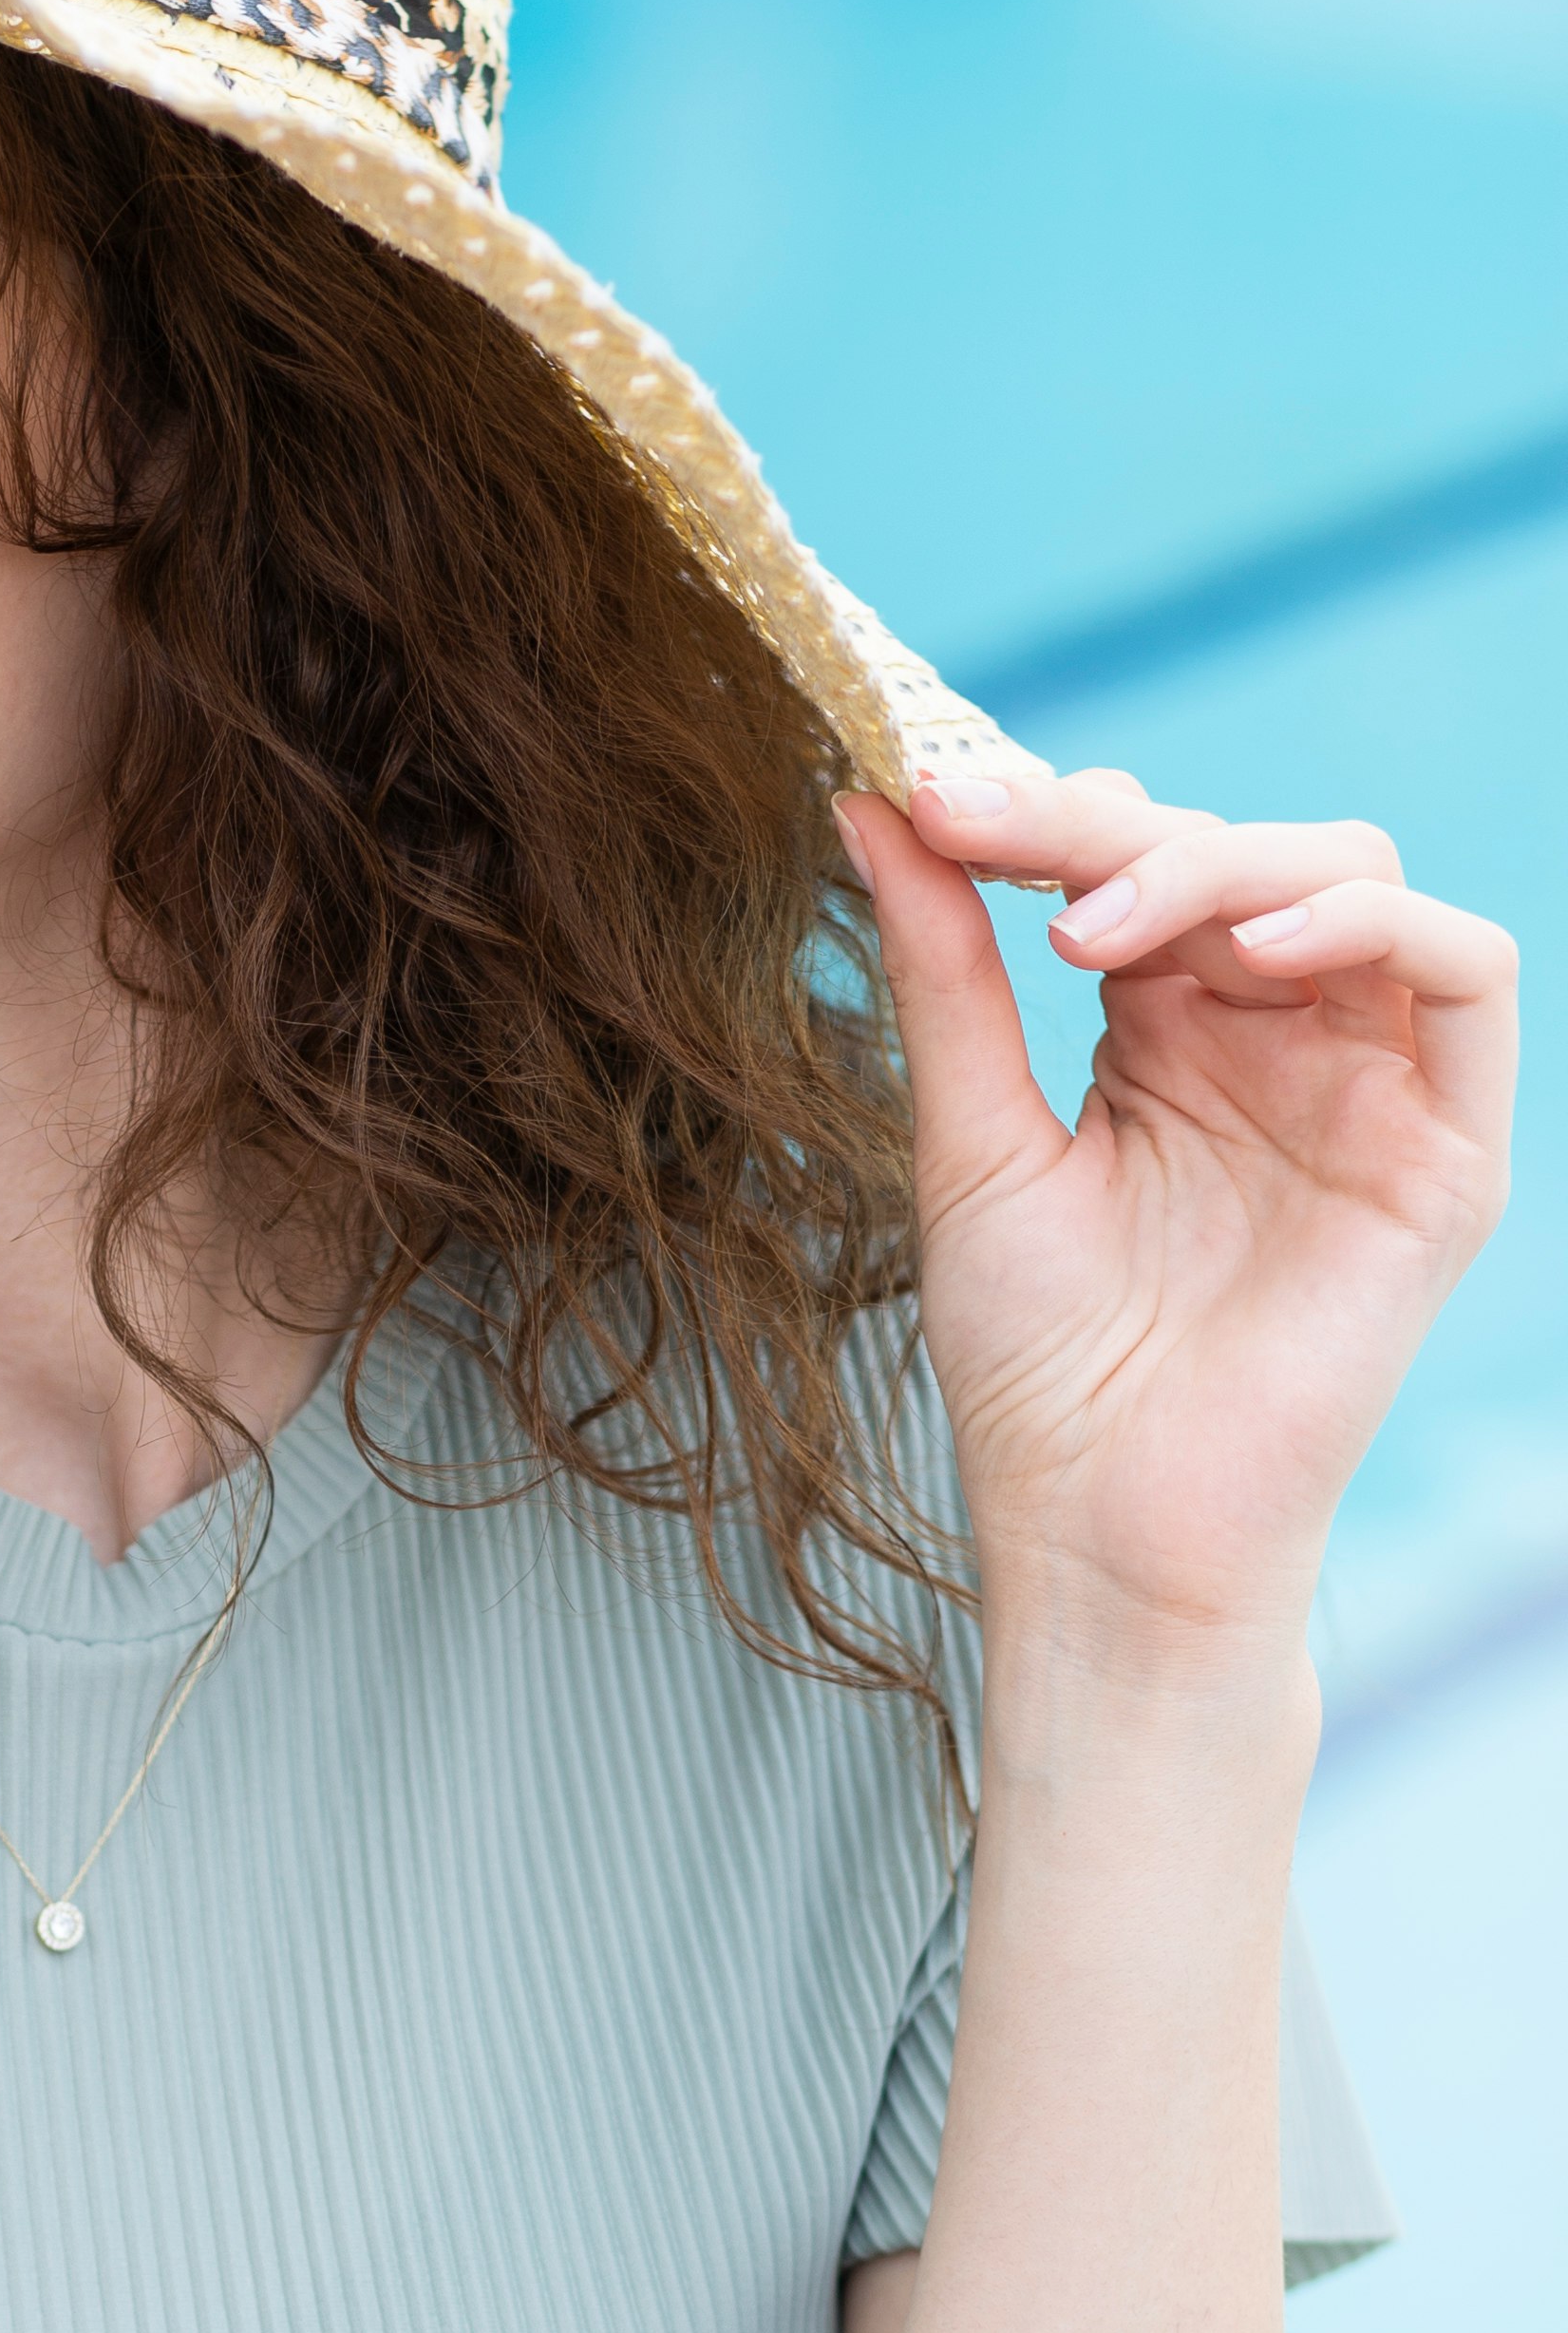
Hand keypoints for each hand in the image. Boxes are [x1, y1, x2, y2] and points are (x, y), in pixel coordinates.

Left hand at [844, 766, 1516, 1668]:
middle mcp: (1277, 1040)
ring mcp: (1369, 1087)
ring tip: (1093, 926)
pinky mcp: (1447, 1149)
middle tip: (991, 838)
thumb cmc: (1039, 1370)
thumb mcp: (972, 1139)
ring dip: (1222, 862)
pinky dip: (1369, 923)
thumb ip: (943, 970)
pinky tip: (1252, 948)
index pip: (1136, 863)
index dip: (1044, 815)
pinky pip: (1465, 972)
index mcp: (1167, 1032)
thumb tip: (868, 804)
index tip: (925, 800)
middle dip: (1112, 827)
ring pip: (1347, 878)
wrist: (1101, 1531)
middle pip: (1241, 849)